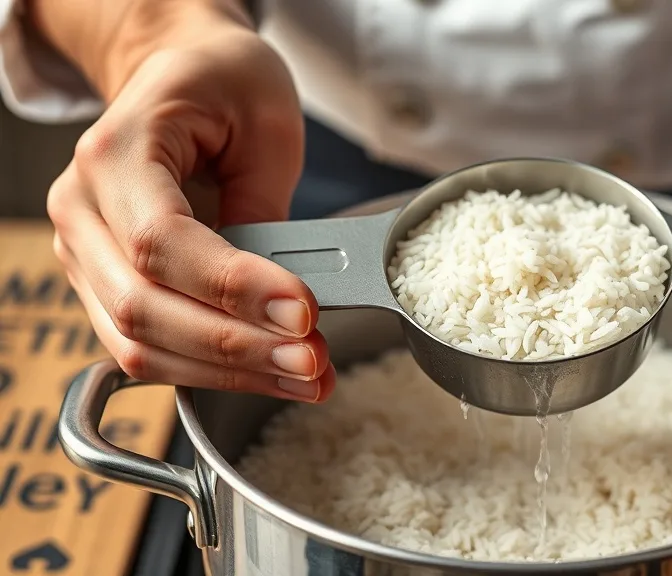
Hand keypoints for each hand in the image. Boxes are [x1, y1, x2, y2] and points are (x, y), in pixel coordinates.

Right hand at [44, 2, 335, 400]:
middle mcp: (81, 211)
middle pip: (143, 308)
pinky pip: (151, 349)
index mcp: (114, 154)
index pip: (162, 243)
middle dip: (237, 347)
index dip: (234, 288)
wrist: (180, 76)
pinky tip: (272, 373)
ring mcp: (86, 255)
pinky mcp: (107, 287)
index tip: (304, 312)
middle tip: (313, 360)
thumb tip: (286, 301)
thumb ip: (266, 208)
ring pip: (140, 345)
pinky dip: (213, 372)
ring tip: (307, 377)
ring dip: (229, 373)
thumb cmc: (222, 85)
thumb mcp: (265, 123)